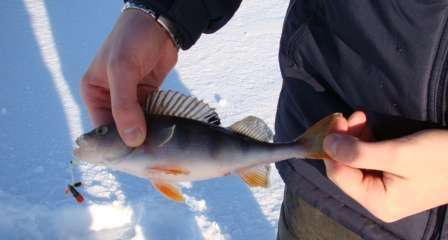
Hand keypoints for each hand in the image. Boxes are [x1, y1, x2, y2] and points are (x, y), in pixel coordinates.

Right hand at [81, 10, 177, 146]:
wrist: (159, 24)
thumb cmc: (132, 41)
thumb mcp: (122, 71)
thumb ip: (125, 106)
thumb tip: (132, 139)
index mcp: (94, 92)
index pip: (102, 127)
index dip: (116, 144)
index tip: (135, 156)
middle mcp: (110, 98)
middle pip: (120, 128)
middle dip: (134, 141)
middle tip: (151, 156)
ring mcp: (130, 98)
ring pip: (137, 124)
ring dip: (148, 134)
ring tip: (161, 149)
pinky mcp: (147, 96)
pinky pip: (151, 116)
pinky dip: (158, 125)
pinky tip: (167, 135)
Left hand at [323, 111, 447, 221]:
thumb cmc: (439, 158)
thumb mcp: (399, 154)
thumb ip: (359, 152)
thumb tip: (326, 144)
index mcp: (376, 201)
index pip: (339, 174)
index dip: (331, 146)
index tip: (337, 120)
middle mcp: (375, 198)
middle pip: (344, 167)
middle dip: (343, 139)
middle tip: (350, 115)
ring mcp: (382, 188)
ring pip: (353, 160)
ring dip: (352, 136)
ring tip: (359, 116)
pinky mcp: (388, 176)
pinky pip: (366, 158)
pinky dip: (363, 140)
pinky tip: (366, 125)